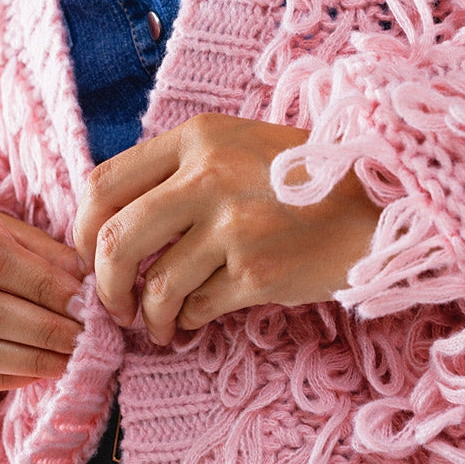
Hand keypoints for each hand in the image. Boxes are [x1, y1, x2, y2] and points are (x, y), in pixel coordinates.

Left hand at [73, 114, 380, 344]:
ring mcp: (233, 225)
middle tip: (114, 305)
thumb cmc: (309, 182)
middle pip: (114, 238)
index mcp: (199, 137)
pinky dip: (188, 320)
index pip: (104, 182)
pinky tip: (198, 319)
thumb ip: (185, 170)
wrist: (382, 207)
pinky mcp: (257, 271)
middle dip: (104, 283)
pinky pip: (197, 307)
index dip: (82, 229)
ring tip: (159, 325)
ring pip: (155, 285)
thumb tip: (117, 220)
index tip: (91, 255)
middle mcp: (209, 175)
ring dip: (149, 315)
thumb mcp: (243, 147)